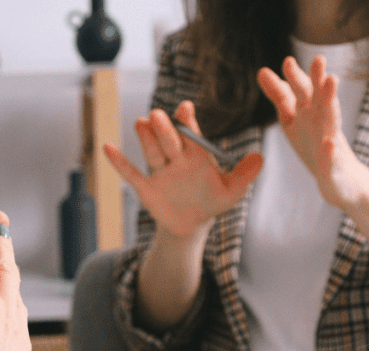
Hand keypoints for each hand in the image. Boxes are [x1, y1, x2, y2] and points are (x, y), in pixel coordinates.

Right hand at [104, 100, 262, 239]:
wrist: (193, 224)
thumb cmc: (212, 202)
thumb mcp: (231, 191)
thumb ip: (244, 174)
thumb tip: (261, 158)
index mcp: (196, 154)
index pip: (191, 133)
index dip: (187, 121)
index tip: (185, 108)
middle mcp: (176, 158)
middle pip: (169, 140)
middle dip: (165, 128)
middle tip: (159, 115)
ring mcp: (160, 171)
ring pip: (152, 151)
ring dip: (146, 138)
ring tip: (141, 123)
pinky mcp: (146, 187)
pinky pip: (131, 173)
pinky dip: (119, 162)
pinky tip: (107, 148)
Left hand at [257, 55, 365, 208]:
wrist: (340, 179)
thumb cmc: (314, 143)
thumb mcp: (293, 118)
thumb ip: (280, 96)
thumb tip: (262, 70)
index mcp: (310, 111)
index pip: (301, 91)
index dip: (295, 77)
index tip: (288, 61)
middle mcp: (322, 120)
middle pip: (320, 98)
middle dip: (318, 80)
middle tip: (319, 59)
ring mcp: (330, 141)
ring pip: (332, 119)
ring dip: (332, 102)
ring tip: (333, 82)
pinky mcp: (333, 164)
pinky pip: (331, 157)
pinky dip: (331, 151)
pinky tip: (329, 144)